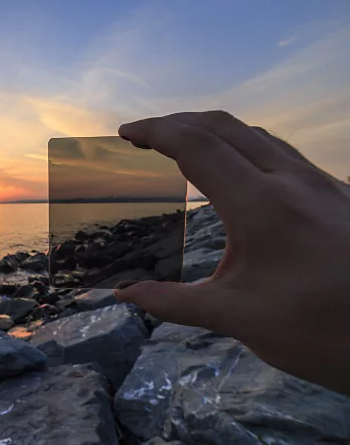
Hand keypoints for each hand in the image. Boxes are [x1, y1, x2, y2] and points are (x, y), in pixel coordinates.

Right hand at [114, 111, 349, 394]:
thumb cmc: (320, 331)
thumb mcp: (239, 319)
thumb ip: (175, 303)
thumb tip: (125, 295)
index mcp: (261, 206)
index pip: (196, 145)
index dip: (156, 131)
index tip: (125, 133)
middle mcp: (292, 181)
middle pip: (224, 126)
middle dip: (177, 122)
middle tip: (143, 137)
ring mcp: (319, 183)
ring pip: (256, 134)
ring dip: (211, 129)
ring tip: (180, 145)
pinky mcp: (335, 194)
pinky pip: (280, 151)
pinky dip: (242, 145)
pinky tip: (235, 170)